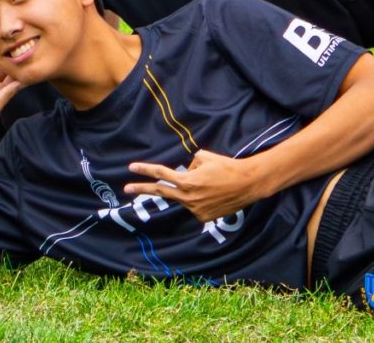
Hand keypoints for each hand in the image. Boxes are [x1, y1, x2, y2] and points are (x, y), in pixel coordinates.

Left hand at [124, 149, 265, 223]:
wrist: (247, 184)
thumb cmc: (227, 166)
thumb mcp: (205, 156)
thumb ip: (189, 165)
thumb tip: (185, 172)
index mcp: (187, 181)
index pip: (161, 174)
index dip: (145, 169)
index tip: (131, 167)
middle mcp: (188, 197)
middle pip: (161, 191)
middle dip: (142, 189)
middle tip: (126, 188)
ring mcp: (195, 210)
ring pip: (184, 196)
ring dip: (190, 189)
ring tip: (210, 183)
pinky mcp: (203, 218)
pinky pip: (195, 205)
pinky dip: (200, 198)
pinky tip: (214, 194)